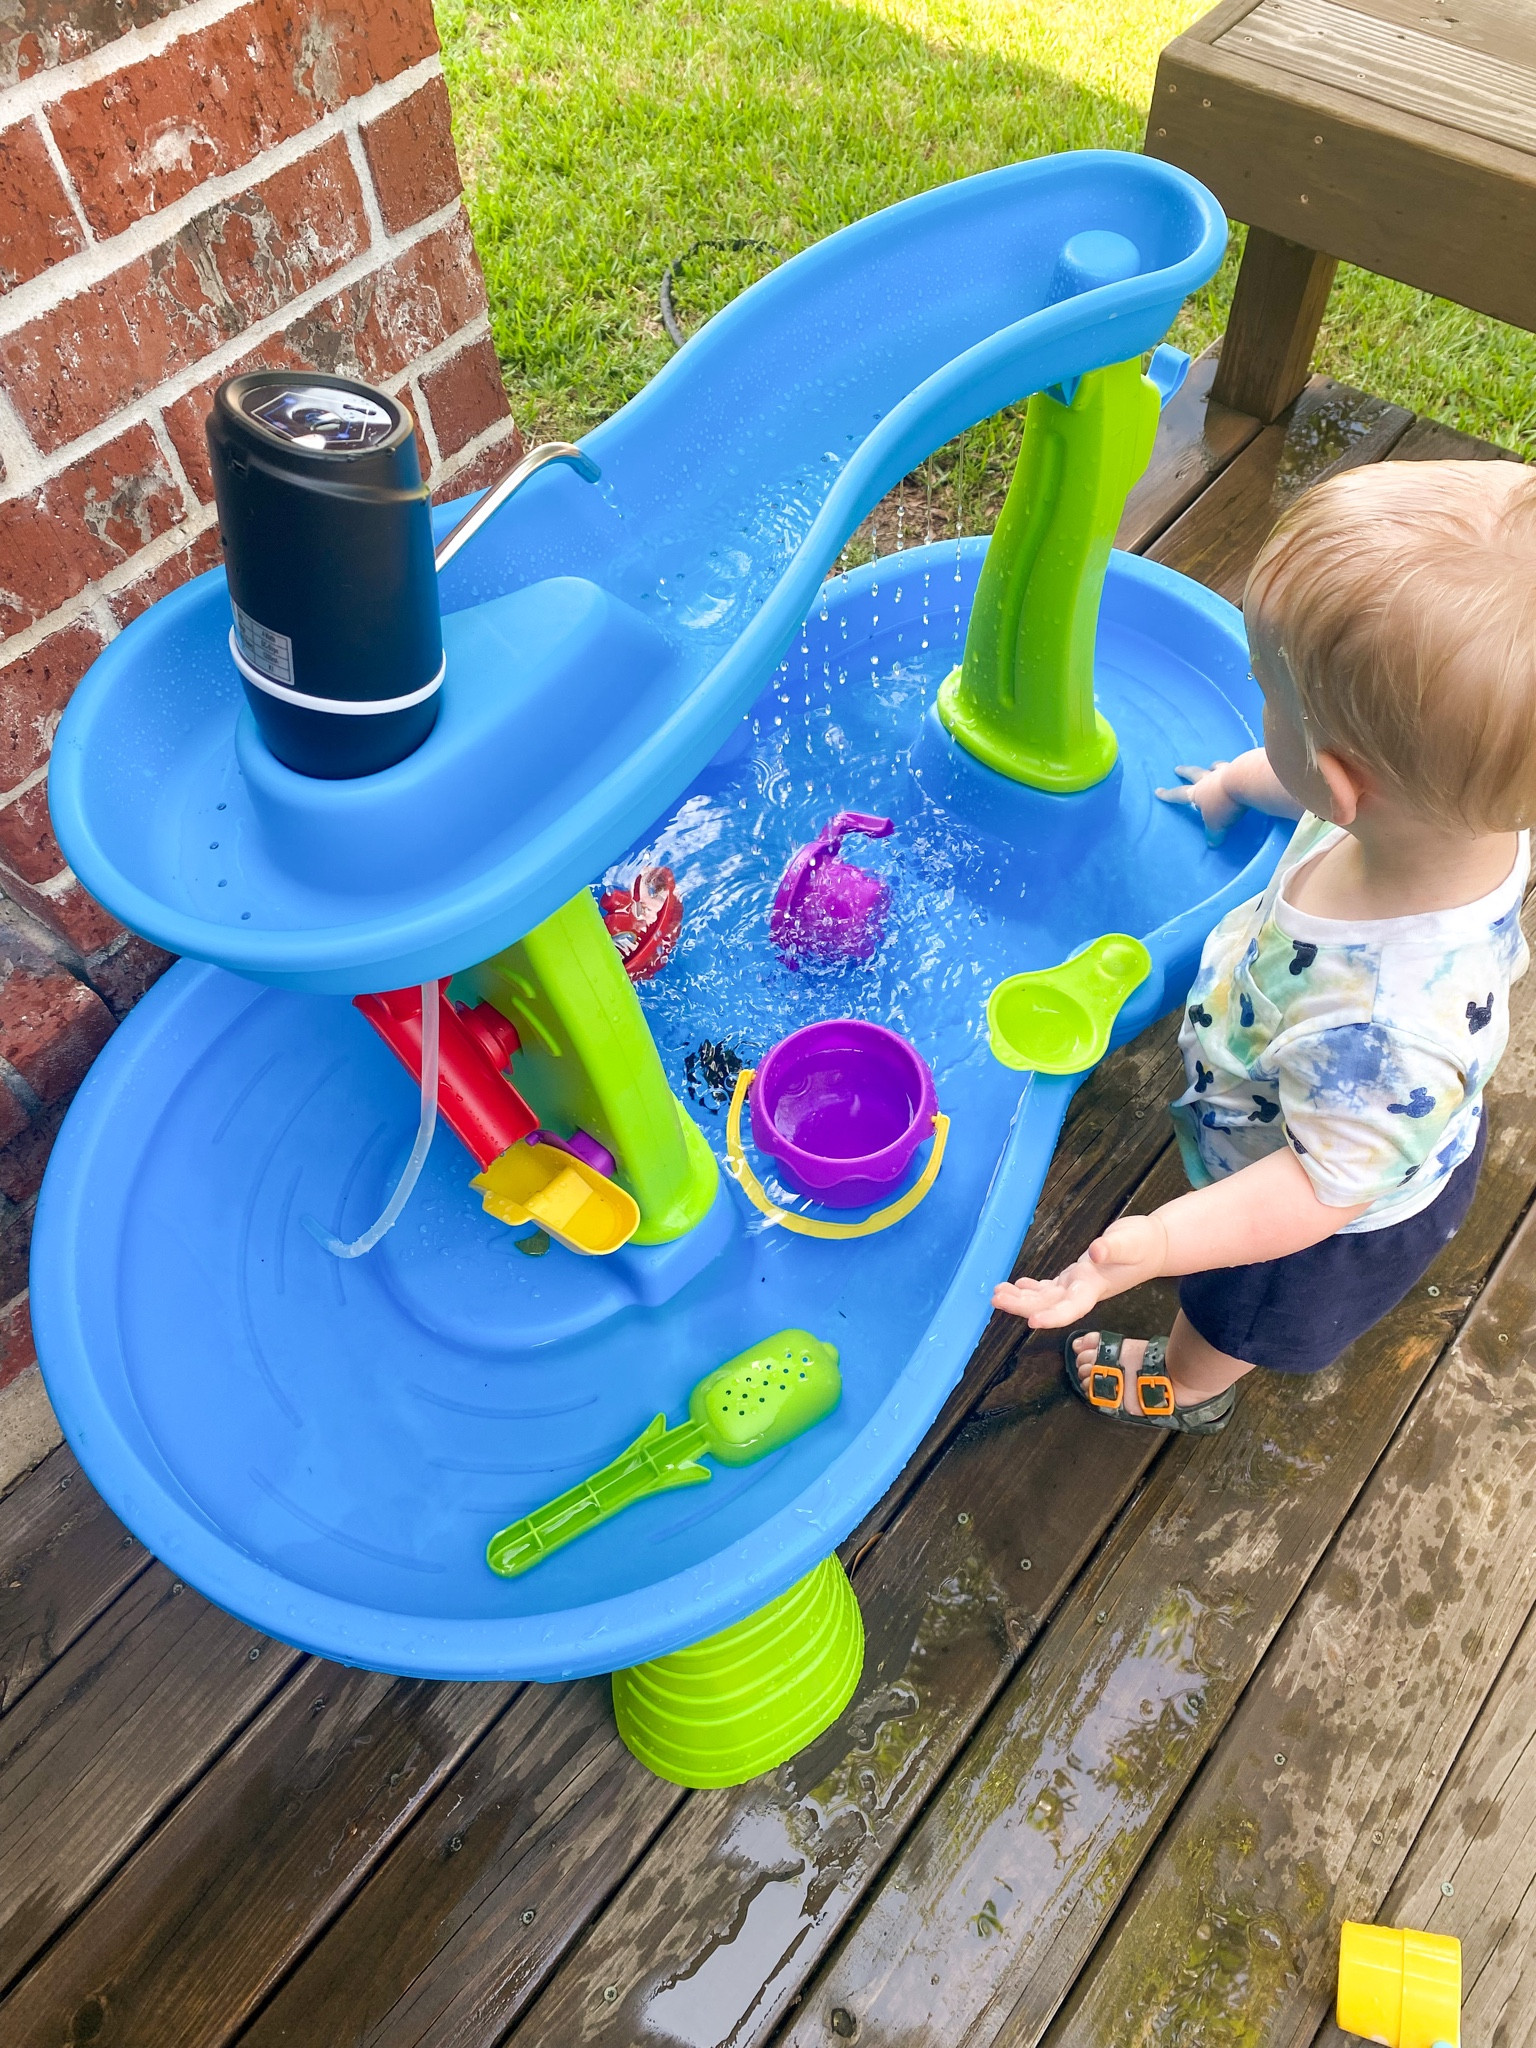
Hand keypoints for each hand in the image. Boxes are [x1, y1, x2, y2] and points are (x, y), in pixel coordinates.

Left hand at [991, 1214, 1168, 1327]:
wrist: (1154, 1246)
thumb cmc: (1144, 1243)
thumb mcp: (1132, 1241)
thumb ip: (1114, 1247)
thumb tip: (1096, 1252)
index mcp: (1095, 1286)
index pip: (1072, 1307)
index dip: (1052, 1316)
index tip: (1031, 1322)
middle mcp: (1083, 1290)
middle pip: (1049, 1305)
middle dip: (1022, 1305)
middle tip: (995, 1298)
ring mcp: (1078, 1285)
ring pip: (1045, 1297)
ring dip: (1021, 1298)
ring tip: (997, 1293)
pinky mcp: (1076, 1276)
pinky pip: (1050, 1287)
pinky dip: (1032, 1288)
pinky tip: (1018, 1285)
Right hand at [1155, 762, 1241, 844]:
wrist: (1245, 782)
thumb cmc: (1225, 805)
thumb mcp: (1217, 825)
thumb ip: (1213, 834)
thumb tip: (1213, 843)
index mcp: (1197, 793)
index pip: (1178, 795)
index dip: (1167, 795)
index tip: (1158, 791)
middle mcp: (1208, 779)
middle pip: (1193, 773)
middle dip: (1184, 772)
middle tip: (1177, 769)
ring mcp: (1225, 771)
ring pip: (1214, 767)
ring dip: (1211, 767)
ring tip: (1210, 766)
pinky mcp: (1241, 767)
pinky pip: (1233, 766)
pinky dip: (1233, 767)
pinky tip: (1237, 768)